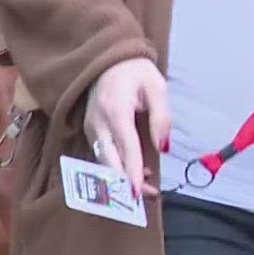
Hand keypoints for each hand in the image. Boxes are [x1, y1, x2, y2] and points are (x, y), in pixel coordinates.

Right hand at [83, 57, 169, 197]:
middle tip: (145, 196)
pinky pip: (101, 154)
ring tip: (146, 185)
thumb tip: (163, 147)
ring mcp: (91, 127)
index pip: (126, 147)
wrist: (108, 58)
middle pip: (109, 160)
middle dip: (126, 182)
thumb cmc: (135, 71)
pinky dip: (116, 166)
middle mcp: (98, 122)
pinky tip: (134, 170)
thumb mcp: (156, 87)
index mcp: (116, 110)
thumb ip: (161, 118)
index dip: (133, 171)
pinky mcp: (90, 130)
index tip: (137, 192)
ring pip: (103, 161)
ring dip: (121, 176)